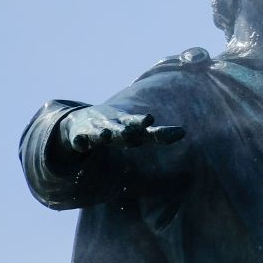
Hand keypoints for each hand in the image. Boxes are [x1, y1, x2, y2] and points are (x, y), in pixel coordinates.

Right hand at [56, 105, 184, 155]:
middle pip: (119, 129)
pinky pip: (78, 141)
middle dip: (124, 130)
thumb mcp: (137, 131)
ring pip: (99, 133)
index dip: (142, 122)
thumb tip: (184, 133)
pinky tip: (81, 144)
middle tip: (129, 132)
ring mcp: (94, 130)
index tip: (149, 118)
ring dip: (102, 134)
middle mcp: (112, 125)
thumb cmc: (117, 127)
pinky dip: (80, 142)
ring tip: (106, 136)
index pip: (138, 123)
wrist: (81, 121)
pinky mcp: (79, 137)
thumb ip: (158, 134)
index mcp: (126, 123)